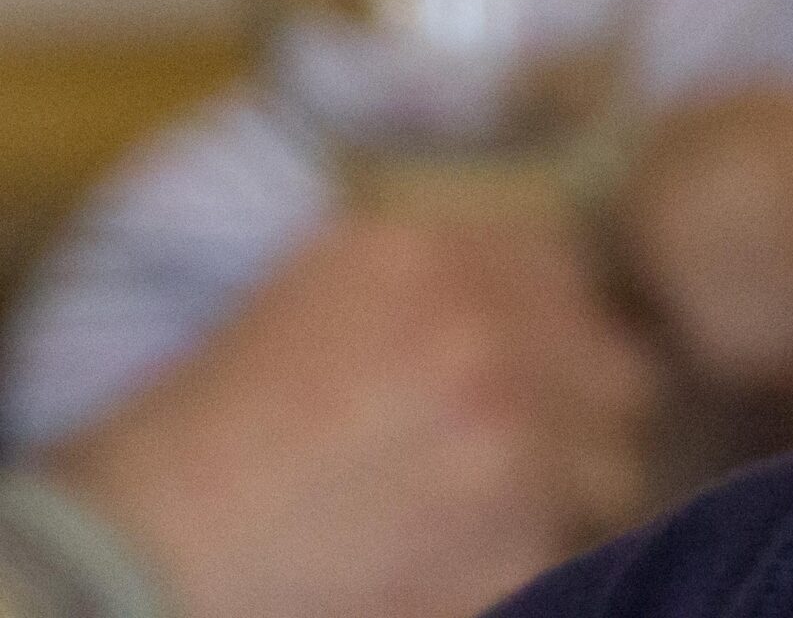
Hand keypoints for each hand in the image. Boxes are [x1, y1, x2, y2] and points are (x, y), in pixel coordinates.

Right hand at [44, 213, 659, 617]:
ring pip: (613, 463)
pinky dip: (528, 554)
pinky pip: (571, 544)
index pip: (573, 275)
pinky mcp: (513, 546)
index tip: (530, 362)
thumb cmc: (225, 418)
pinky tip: (457, 556)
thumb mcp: (330, 280)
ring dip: (568, 485)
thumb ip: (448, 258)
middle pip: (619, 367)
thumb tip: (550, 265)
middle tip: (526, 441)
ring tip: (487, 507)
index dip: (556, 325)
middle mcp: (489, 336)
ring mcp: (510, 444)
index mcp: (441, 257)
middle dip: (582, 405)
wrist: (152, 550)